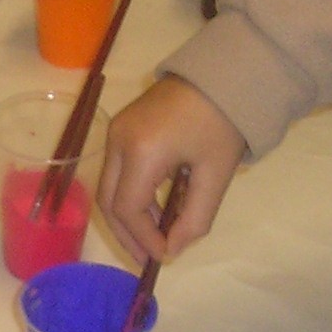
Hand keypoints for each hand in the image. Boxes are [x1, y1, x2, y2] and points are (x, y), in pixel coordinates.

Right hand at [98, 76, 246, 262]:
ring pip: (108, 187)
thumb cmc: (223, 123)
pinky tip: (154, 210)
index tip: (165, 256)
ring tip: (154, 237)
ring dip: (128, 216)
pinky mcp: (121, 127)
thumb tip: (172, 250)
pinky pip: (117, 171)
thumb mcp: (214, 176)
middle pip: (108, 200)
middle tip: (149, 257)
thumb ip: (194, 219)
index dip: (143, 238)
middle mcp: (118, 140)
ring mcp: (116, 131)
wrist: (221, 74)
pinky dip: (130, 195)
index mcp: (143, 151)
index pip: (128, 208)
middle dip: (126, 234)